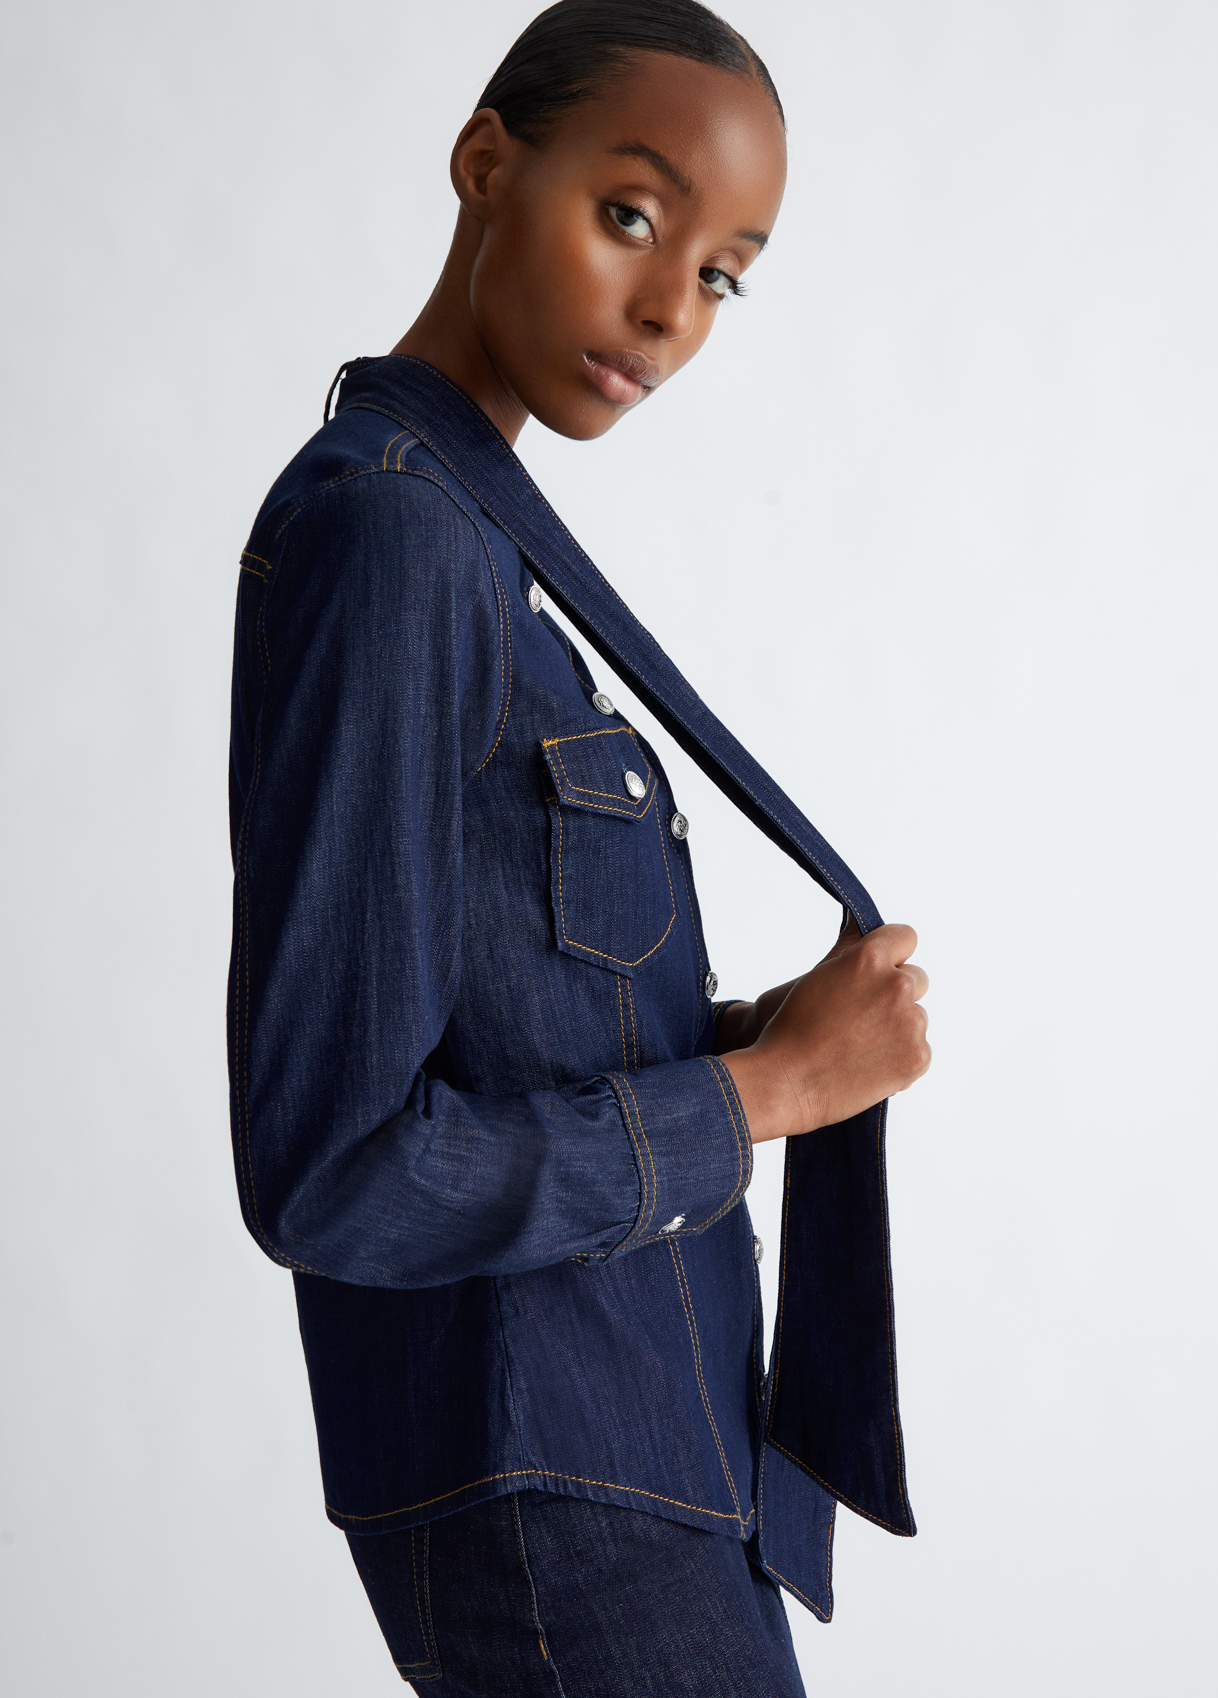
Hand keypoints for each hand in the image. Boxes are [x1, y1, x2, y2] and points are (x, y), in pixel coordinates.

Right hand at [719, 920, 929, 1143]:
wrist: (787, 1082)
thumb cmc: (793, 1028)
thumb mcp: (818, 975)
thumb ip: (850, 950)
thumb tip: (861, 925)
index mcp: (870, 960)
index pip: (906, 938)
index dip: (892, 954)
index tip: (880, 970)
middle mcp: (896, 986)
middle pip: (916, 979)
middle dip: (894, 993)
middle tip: (862, 1016)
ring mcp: (910, 1023)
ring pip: (917, 1016)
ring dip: (898, 1027)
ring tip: (860, 1045)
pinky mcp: (917, 1056)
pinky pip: (920, 1049)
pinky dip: (900, 1057)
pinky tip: (869, 1064)